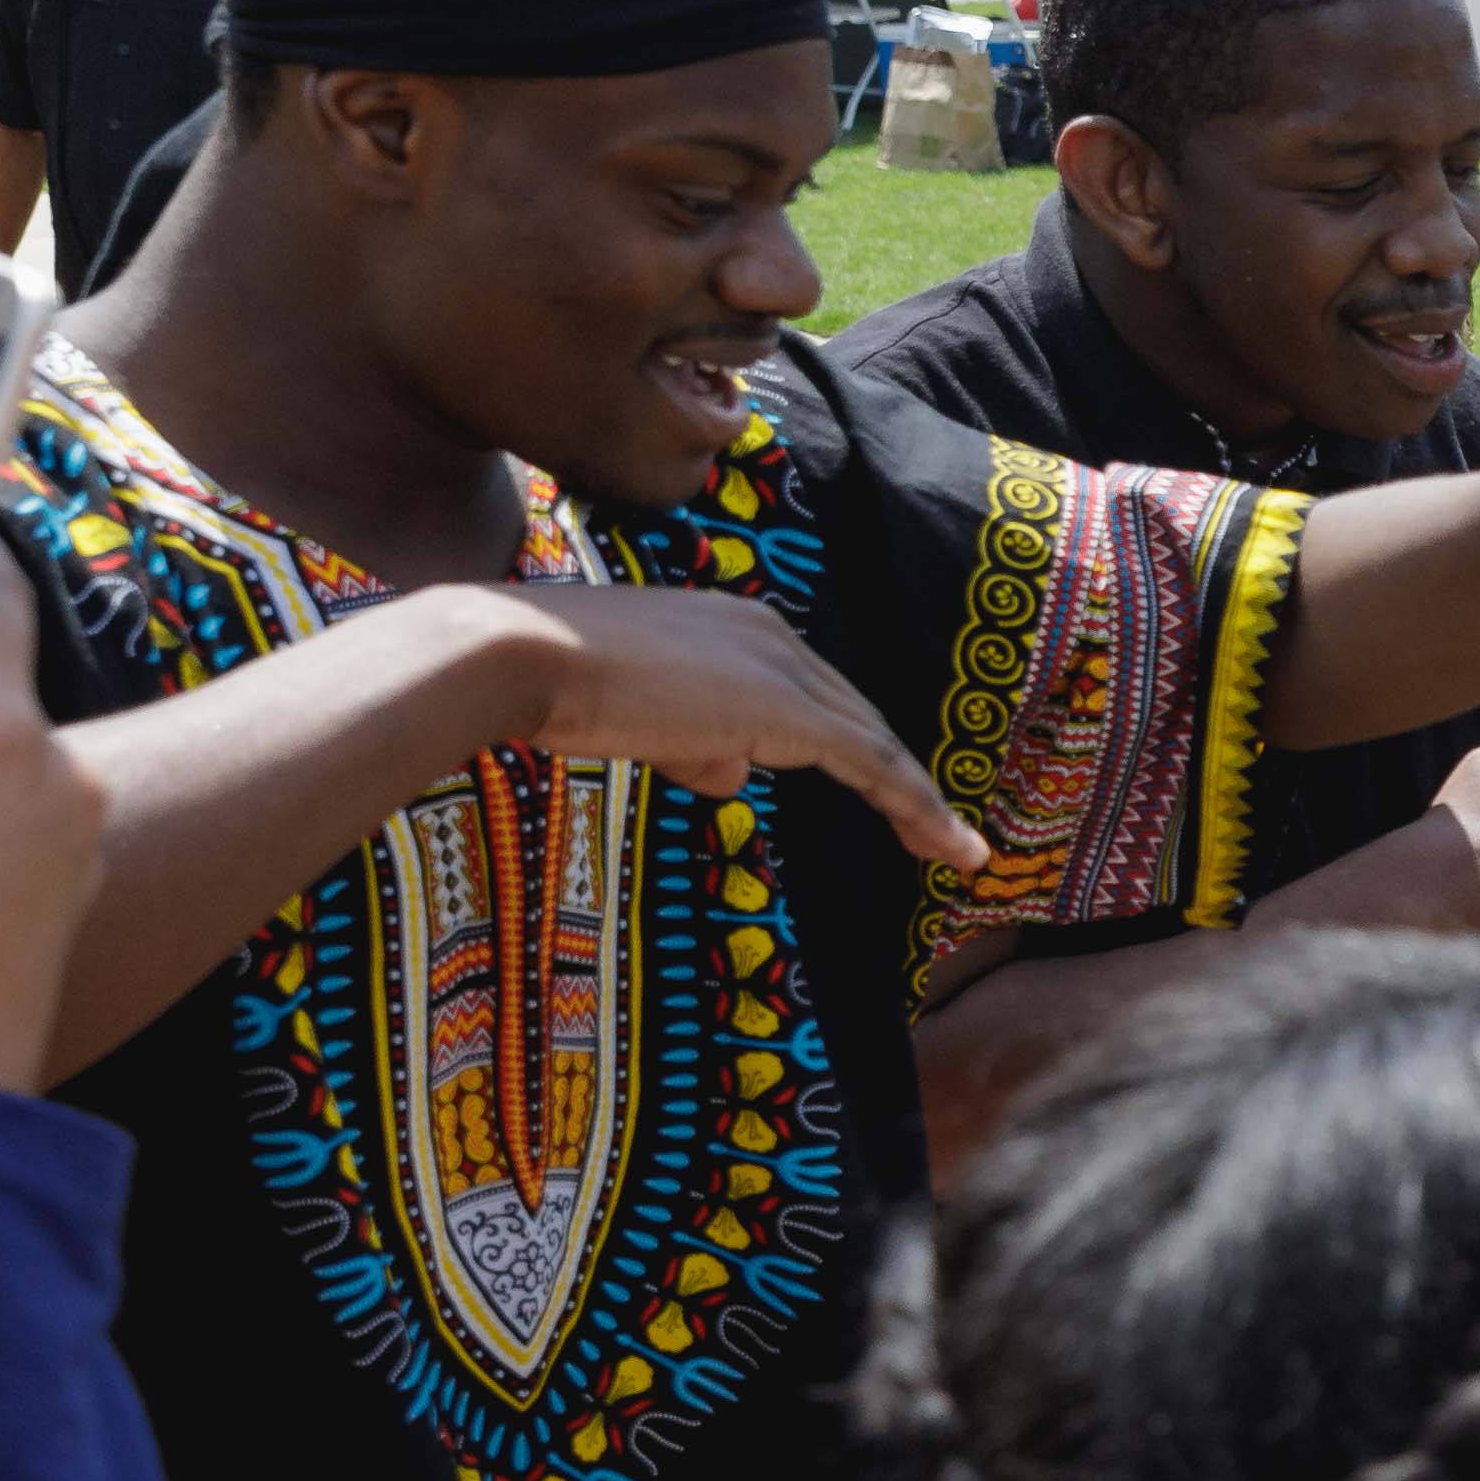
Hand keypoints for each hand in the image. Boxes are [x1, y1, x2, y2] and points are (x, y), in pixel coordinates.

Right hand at [487, 587, 991, 870]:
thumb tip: (733, 774)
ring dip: (921, 802)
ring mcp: (781, 668)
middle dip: (901, 777)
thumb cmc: (552, 684)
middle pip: (856, 717)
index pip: (813, 695)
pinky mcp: (784, 709)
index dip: (852, 745)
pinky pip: (870, 763)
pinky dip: (914, 804)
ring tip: (959, 851)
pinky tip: (945, 843)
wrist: (519, 655)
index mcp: (737, 628)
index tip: (882, 790)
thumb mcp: (636, 716)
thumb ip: (693, 741)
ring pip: (874, 743)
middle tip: (943, 832)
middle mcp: (771, 636)